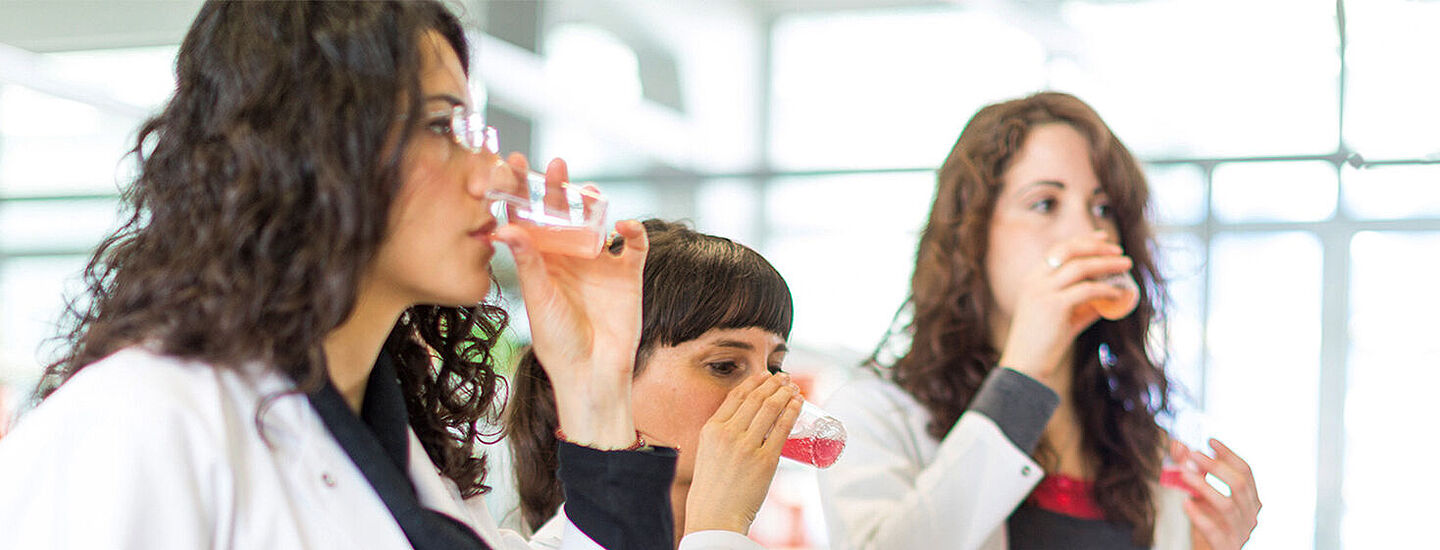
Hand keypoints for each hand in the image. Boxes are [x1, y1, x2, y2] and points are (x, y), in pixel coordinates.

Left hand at [491, 154, 647, 448]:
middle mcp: (569, 258)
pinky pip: (634, 244)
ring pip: (598, 222)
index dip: (519, 193)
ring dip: (594, 203)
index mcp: (542, 263)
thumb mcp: (539, 300)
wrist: (593, 373)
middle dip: (558, 188)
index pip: (528, 220)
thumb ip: (528, 262)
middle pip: (563, 214)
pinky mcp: (627, 274)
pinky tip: (622, 226)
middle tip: (554, 164)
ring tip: (586, 189)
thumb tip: (504, 226)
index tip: (508, 165)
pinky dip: (632, 230)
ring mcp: (600, 264)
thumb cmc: (558, 343)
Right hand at [684, 373, 801, 535]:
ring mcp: (747, 447)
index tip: (765, 375)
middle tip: (785, 378)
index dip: (754, 382)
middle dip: (773, 384)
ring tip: (794, 388)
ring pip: (770, 409)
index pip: (736, 396)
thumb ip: (722, 435)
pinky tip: (798, 404)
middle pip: (756, 399)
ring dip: (785, 394)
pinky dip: (792, 412)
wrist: (715, 515)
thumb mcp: (708, 452)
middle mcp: (728, 434)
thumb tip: (745, 422)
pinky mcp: (765, 461)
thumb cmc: (712, 488)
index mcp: (711, 429)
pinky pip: (782, 429)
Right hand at [997, 231, 1130, 386]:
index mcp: (1032, 279)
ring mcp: (1043, 292)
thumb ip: (1084, 305)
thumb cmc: (1043, 344)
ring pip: (1080, 267)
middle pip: (1069, 250)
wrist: (1025, 365)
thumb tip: (1113, 297)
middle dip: (1097, 247)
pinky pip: (1087, 290)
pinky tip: (1119, 293)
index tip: (1104, 238)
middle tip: (1119, 251)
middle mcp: (1035, 280)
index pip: (1059, 249)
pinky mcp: (1054, 306)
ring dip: (1107, 264)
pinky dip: (1106, 289)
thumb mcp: (1063, 317)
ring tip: (1125, 266)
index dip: (1084, 240)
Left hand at [1171, 439, 1260, 549]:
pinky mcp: (1226, 546)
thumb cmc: (1208, 522)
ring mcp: (1241, 532)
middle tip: (1193, 455)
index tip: (1209, 441)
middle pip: (1239, 485)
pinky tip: (1185, 503)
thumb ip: (1191, 470)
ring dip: (1204, 486)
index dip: (1228, 454)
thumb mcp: (1200, 494)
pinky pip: (1213, 529)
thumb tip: (1179, 445)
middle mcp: (1250, 514)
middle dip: (1215, 466)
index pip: (1245, 472)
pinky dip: (1198, 515)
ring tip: (1183, 474)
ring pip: (1226, 504)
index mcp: (1250, 499)